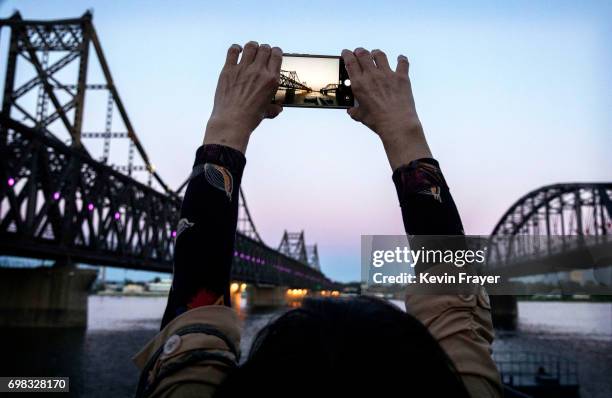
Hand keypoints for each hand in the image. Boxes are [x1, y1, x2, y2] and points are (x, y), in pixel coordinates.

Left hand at [204, 41, 282, 152]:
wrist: (232, 121)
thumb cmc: (251, 118)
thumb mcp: (267, 112)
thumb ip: (274, 108)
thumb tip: (278, 109)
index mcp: (271, 79)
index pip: (277, 55)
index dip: (275, 51)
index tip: (273, 54)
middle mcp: (259, 71)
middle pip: (264, 48)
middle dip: (264, 49)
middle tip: (261, 54)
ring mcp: (243, 69)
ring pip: (250, 46)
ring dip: (252, 47)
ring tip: (250, 51)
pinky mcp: (229, 70)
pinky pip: (233, 51)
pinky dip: (236, 48)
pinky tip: (237, 51)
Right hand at [341, 48, 431, 169]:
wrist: (397, 124)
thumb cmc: (378, 121)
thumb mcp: (361, 116)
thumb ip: (354, 111)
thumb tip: (351, 111)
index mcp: (359, 84)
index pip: (350, 62)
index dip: (347, 54)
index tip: (346, 52)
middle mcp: (372, 76)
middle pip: (363, 54)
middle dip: (359, 51)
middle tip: (359, 52)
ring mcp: (387, 75)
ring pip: (380, 55)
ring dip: (376, 53)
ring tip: (375, 54)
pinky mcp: (401, 77)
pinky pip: (402, 63)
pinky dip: (401, 59)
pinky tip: (400, 59)